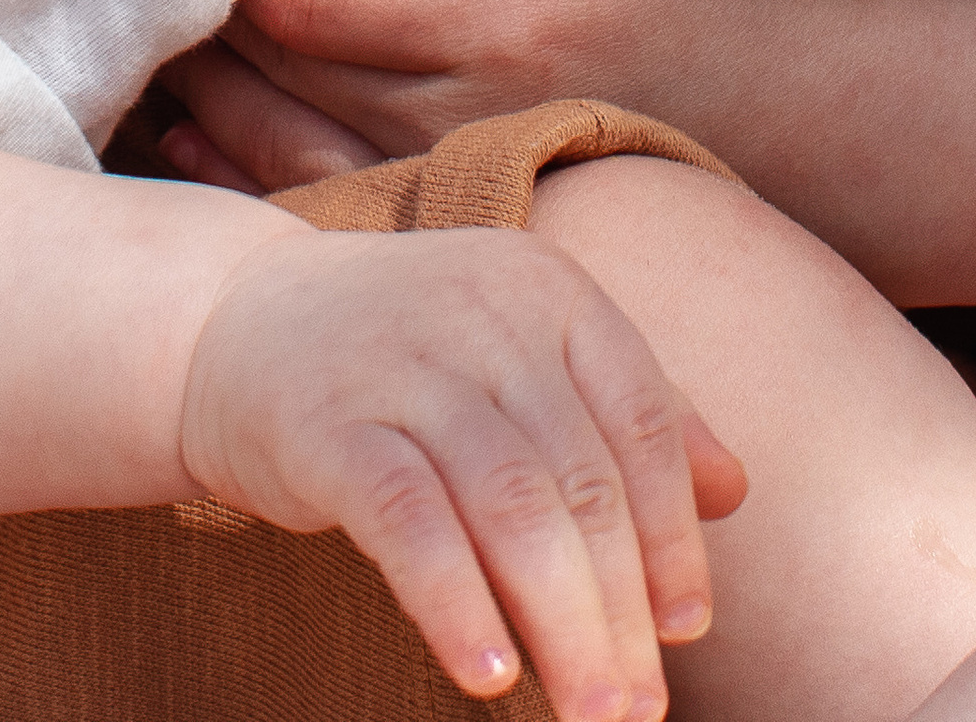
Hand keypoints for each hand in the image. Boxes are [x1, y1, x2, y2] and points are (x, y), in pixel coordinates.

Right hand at [179, 216, 746, 718]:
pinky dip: (455, 603)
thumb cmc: (414, 355)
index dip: (672, 529)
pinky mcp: (329, 427)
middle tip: (639, 707)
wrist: (240, 321)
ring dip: (559, 624)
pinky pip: (408, 522)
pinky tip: (487, 675)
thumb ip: (626, 414)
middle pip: (580, 479)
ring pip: (509, 507)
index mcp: (555, 295)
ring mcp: (408, 367)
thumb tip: (735, 492)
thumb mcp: (527, 355)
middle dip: (620, 605)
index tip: (689, 626)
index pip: (641, 420)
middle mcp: (492, 319)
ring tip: (589, 711)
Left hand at [201, 0, 833, 183]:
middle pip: (280, 73)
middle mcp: (464, 117)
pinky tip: (206, 134)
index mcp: (502, 17)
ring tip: (175, 38)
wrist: (822, 105)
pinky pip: (328, 208)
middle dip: (210, 17)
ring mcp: (464, 183)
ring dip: (215, 96)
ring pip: (286, 150)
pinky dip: (251, 170)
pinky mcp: (473, 217)